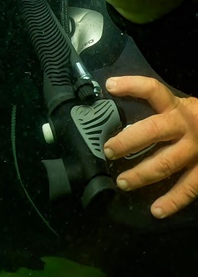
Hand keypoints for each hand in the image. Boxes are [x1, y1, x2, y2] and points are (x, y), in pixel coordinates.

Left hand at [103, 75, 197, 217]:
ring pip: (166, 163)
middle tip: (108, 151)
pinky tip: (156, 211)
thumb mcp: (180, 108)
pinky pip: (189, 188)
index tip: (110, 86)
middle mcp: (186, 126)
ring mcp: (196, 150)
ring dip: (141, 174)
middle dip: (128, 141)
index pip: (153, 91)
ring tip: (122, 182)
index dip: (132, 86)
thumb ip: (157, 110)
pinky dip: (173, 201)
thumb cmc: (197, 121)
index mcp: (177, 108)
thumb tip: (115, 103)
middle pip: (153, 131)